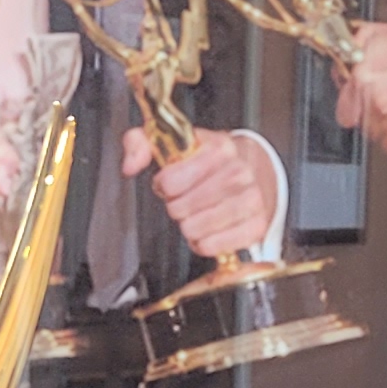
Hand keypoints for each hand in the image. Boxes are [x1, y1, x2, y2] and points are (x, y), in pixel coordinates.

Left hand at [131, 123, 275, 263]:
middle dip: (176, 206)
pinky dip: (203, 243)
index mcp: (218, 148)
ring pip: (195, 229)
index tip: (169, 183)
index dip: (164, 185)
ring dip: (188, 225)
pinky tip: (206, 230)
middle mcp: (239, 172)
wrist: (254, 168)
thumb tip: (130, 165)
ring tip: (195, 214)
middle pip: (182, 208)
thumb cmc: (209, 160)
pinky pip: (212, 246)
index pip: (172, 180)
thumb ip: (140, 144)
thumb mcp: (173, 141)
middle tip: (184, 200)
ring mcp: (251, 200)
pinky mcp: (255, 226)